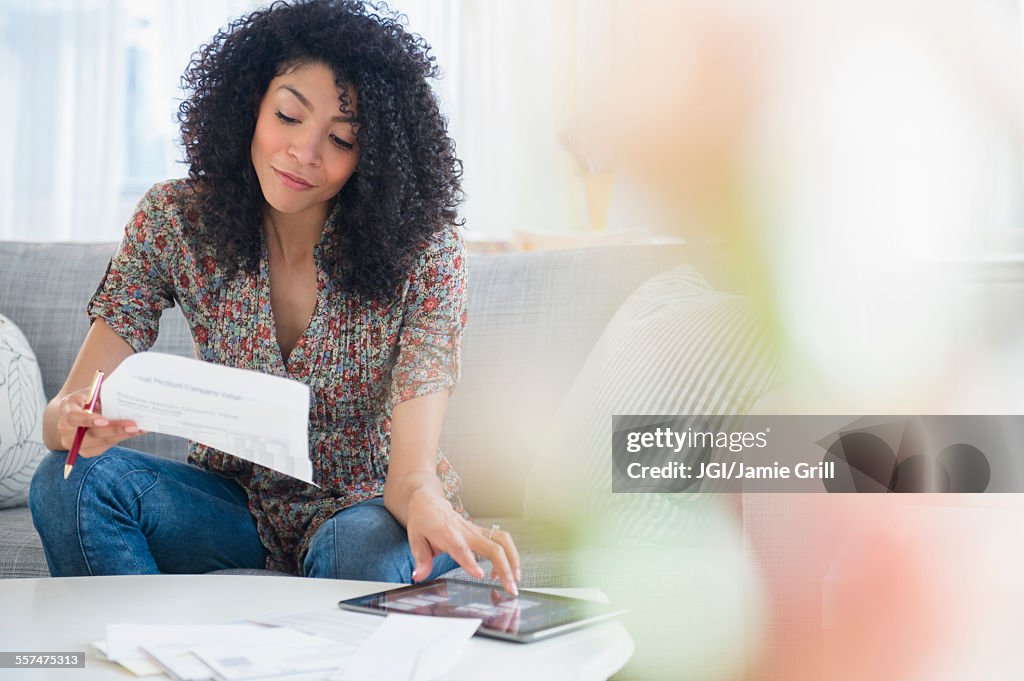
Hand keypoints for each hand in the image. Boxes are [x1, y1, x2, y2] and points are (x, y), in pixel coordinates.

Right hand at [56, 387, 142, 455]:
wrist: (82, 410)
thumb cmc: (91, 397)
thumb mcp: (95, 389)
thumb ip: (105, 391)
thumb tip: (127, 391)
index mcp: (66, 408)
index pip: (73, 417)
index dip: (87, 420)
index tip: (104, 420)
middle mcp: (66, 429)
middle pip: (89, 434)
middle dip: (113, 430)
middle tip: (133, 425)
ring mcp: (75, 443)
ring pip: (101, 442)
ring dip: (122, 435)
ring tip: (140, 428)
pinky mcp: (87, 451)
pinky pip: (106, 446)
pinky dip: (122, 438)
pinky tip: (136, 431)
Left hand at [406, 490, 520, 594]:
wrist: (429, 502)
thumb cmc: (423, 521)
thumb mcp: (415, 540)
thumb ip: (421, 559)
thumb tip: (419, 575)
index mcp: (448, 534)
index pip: (461, 549)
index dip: (471, 562)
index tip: (481, 575)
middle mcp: (466, 532)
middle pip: (492, 547)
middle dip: (504, 568)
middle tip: (511, 588)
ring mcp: (476, 530)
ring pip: (502, 541)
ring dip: (512, 559)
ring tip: (515, 578)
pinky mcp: (482, 531)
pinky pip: (501, 540)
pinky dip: (508, 555)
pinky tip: (501, 573)